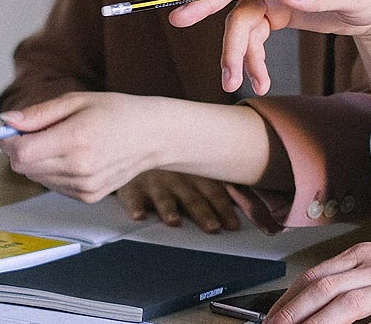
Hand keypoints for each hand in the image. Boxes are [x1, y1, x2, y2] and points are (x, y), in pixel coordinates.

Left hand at [0, 92, 172, 202]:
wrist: (152, 136)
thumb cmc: (117, 112)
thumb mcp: (77, 101)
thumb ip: (39, 114)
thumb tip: (6, 121)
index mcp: (76, 139)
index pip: (22, 153)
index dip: (9, 141)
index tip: (12, 130)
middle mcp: (79, 168)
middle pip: (24, 167)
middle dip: (22, 149)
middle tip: (38, 130)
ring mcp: (84, 186)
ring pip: (36, 177)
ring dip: (39, 160)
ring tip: (64, 140)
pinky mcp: (88, 196)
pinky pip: (53, 185)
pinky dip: (54, 171)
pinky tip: (74, 156)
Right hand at [116, 169, 240, 233]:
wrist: (134, 143)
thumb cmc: (170, 164)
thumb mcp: (192, 166)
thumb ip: (211, 182)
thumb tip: (238, 201)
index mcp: (195, 175)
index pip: (213, 193)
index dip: (224, 209)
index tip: (233, 227)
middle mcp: (176, 178)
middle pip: (191, 198)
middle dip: (202, 213)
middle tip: (213, 227)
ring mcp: (153, 182)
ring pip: (163, 197)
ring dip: (169, 209)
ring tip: (174, 221)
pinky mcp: (132, 186)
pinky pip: (132, 197)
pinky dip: (135, 206)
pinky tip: (139, 215)